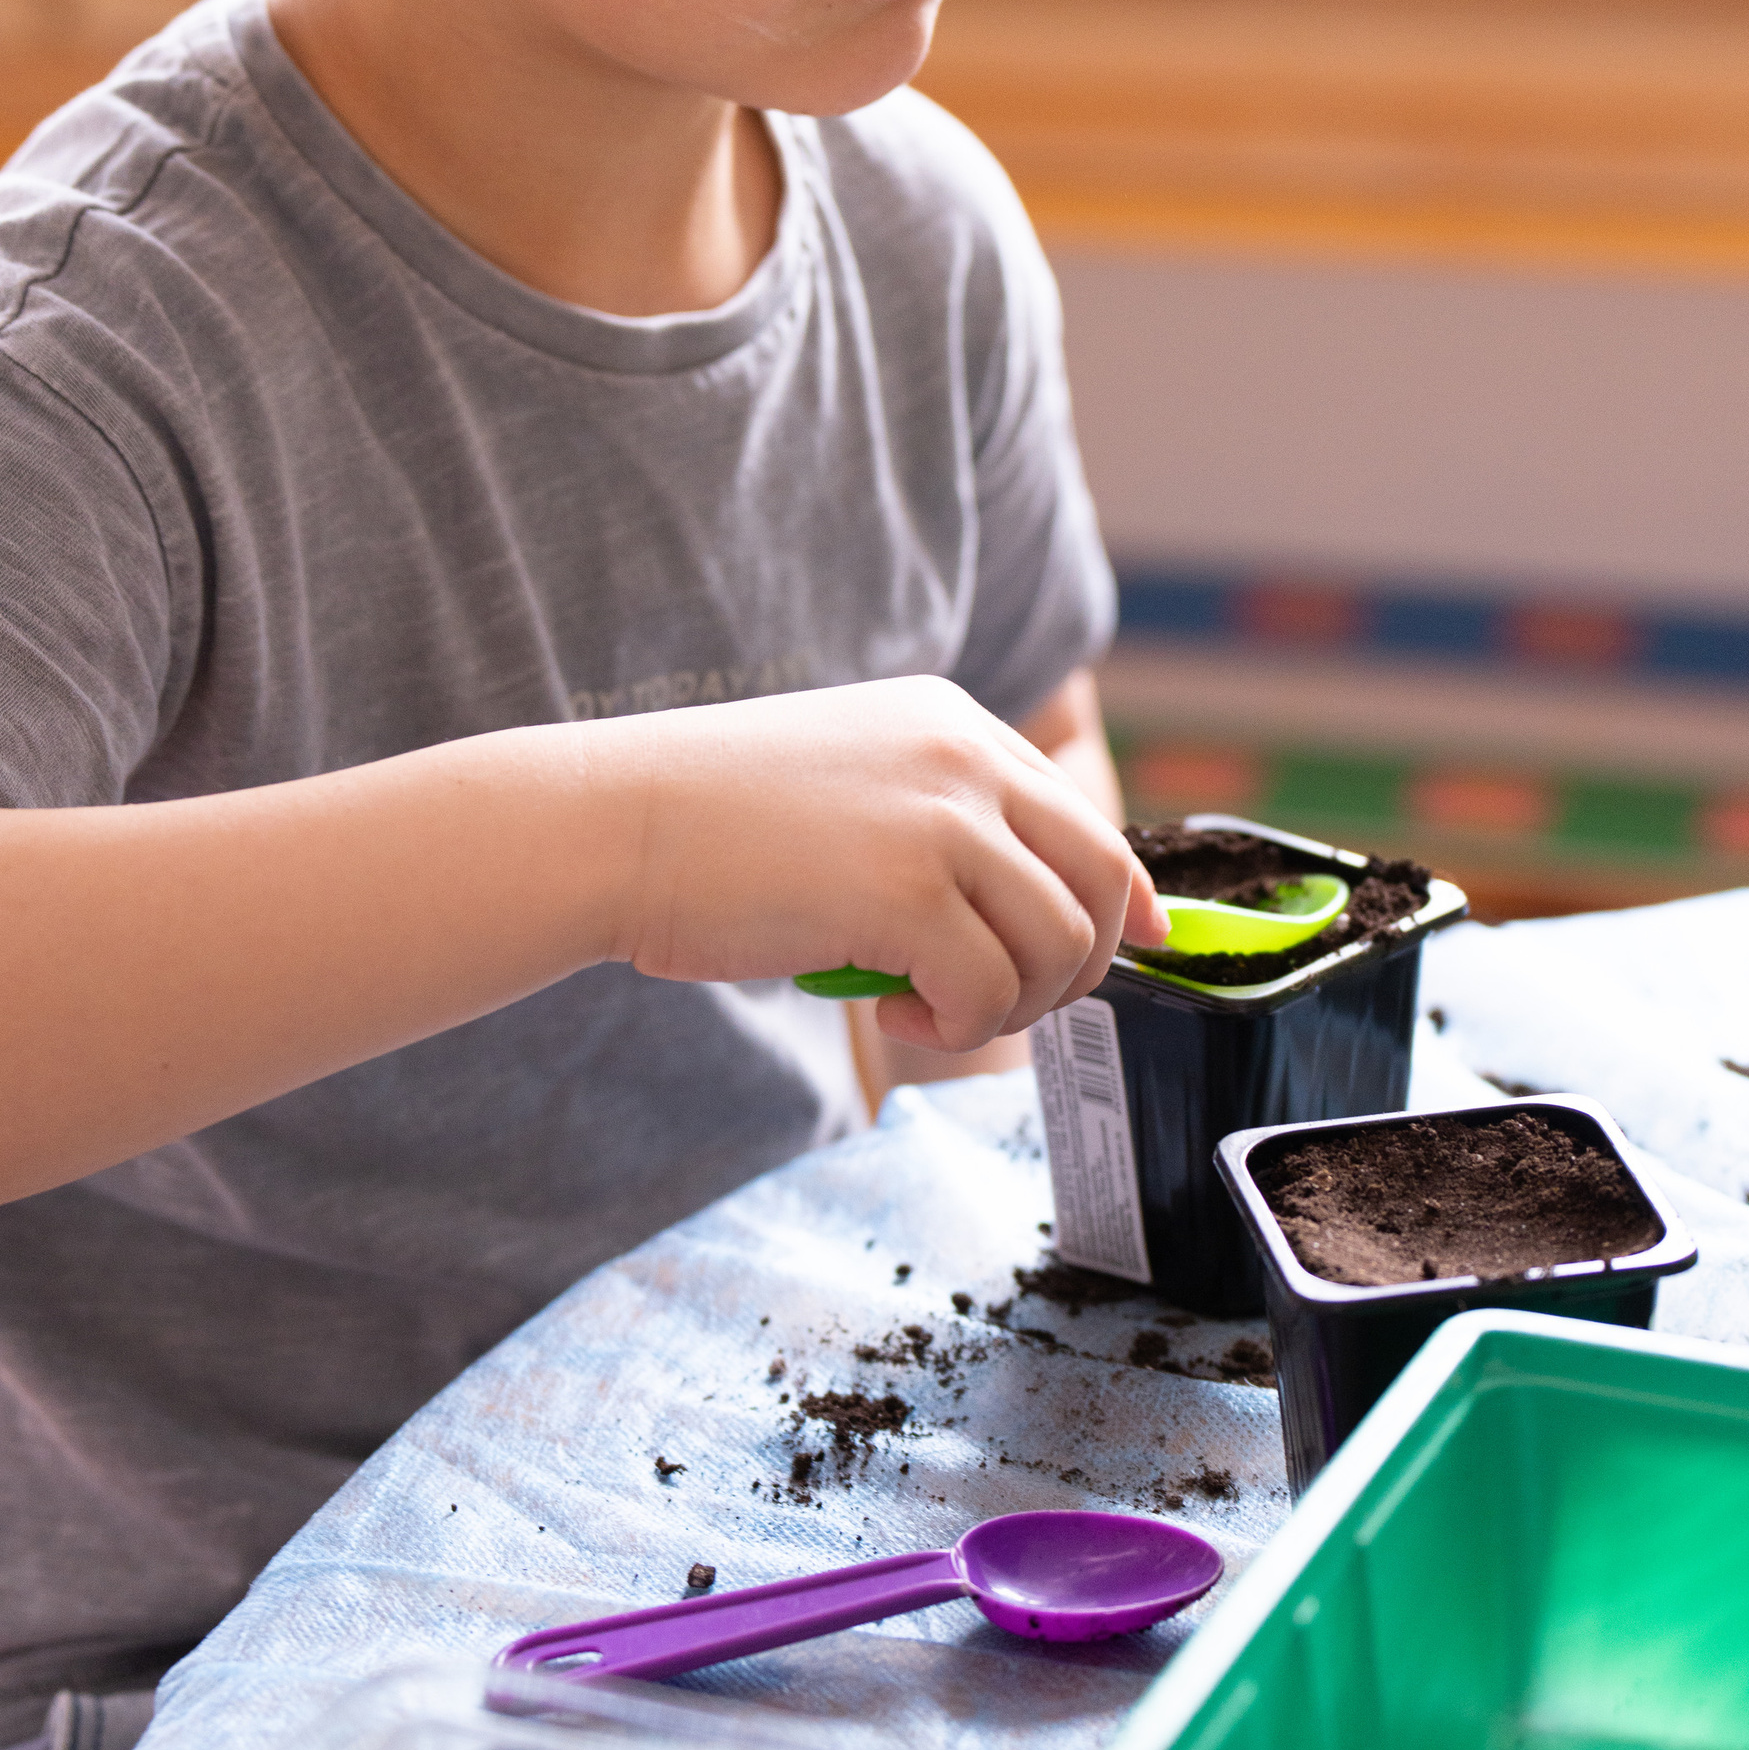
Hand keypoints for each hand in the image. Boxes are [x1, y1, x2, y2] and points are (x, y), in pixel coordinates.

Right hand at [602, 675, 1167, 1055]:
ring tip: (925, 1003)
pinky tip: (892, 1008)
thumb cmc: (707, 823)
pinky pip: (992, 991)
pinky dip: (957, 1024)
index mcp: (952, 725)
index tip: (1137, 944)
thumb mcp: (850, 788)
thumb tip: (1020, 916)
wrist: (611, 824)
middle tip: (1002, 1000)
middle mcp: (965, 760)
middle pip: (1103, 880)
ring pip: (1061, 945)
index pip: (1085, 818)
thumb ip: (936, 825)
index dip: (1125, 897)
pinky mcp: (907, 891)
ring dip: (1010, 1003)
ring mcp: (943, 821)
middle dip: (1080, 964)